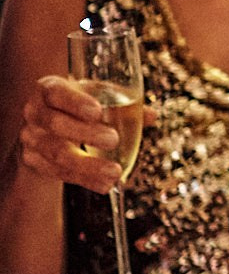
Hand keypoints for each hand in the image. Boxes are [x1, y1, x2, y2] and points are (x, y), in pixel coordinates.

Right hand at [15, 75, 136, 195]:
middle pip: (55, 124)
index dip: (75, 102)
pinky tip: (105, 185)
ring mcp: (31, 138)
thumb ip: (123, 104)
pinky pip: (58, 172)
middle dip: (85, 133)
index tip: (97, 112)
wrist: (45, 128)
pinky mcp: (33, 161)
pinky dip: (84, 180)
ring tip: (114, 171)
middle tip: (113, 140)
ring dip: (87, 165)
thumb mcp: (96, 98)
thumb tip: (152, 116)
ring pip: (57, 153)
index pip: (56, 93)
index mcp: (49, 89)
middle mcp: (34, 112)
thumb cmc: (77, 107)